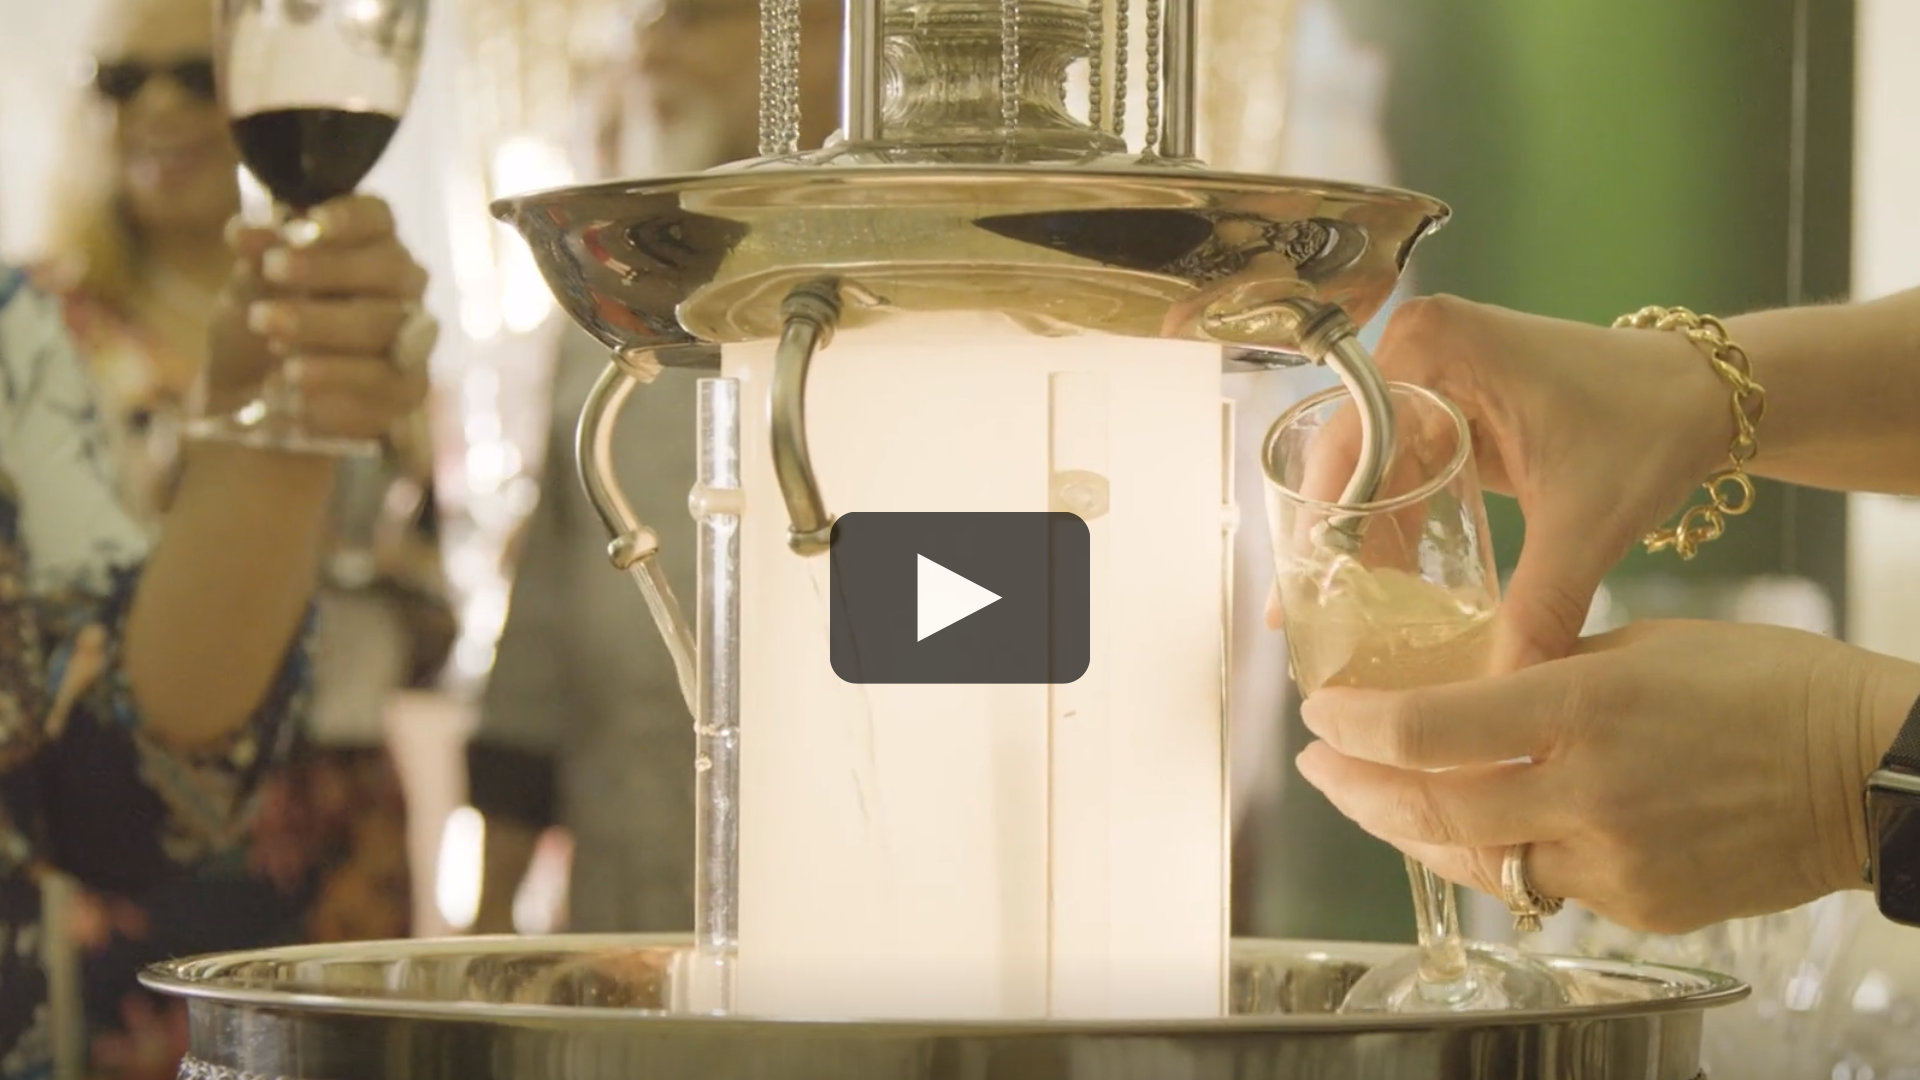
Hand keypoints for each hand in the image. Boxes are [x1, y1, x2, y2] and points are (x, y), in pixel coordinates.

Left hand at [207, 195, 431, 440]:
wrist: (255, 398)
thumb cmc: (263, 326)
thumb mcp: (247, 288)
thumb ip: (254, 260)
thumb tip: (243, 232)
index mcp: (368, 247)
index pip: (377, 217)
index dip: (351, 216)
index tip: (311, 220)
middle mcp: (401, 289)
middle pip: (388, 268)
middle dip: (328, 269)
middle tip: (271, 271)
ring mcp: (410, 341)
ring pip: (382, 328)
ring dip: (323, 329)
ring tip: (273, 342)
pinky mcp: (406, 391)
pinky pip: (379, 386)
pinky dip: (330, 390)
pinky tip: (289, 394)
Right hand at [1270, 296, 1735, 669]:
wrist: (1705, 394)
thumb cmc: (1652, 426)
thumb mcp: (1588, 520)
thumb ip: (1540, 606)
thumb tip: (1505, 695)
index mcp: (1434, 347)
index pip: (1347, 445)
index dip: (1317, 528)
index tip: (1295, 602)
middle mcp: (1416, 347)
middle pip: (1343, 460)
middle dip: (1329, 546)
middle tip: (1304, 626)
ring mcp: (1428, 372)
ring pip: (1365, 471)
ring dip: (1359, 543)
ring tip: (1342, 621)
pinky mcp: (1447, 401)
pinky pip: (1398, 469)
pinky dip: (1395, 527)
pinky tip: (1390, 588)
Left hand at [1293, 619, 1919, 932]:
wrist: (1868, 768)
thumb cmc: (1764, 683)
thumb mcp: (1644, 643)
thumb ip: (1547, 671)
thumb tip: (1469, 687)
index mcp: (1584, 706)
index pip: (1427, 729)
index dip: (1354, 726)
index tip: (1319, 711)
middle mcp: (1587, 792)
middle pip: (1429, 808)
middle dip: (1354, 789)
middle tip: (1316, 767)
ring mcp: (1614, 860)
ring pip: (1475, 860)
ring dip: (1410, 831)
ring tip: (1373, 800)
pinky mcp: (1640, 906)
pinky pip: (1542, 887)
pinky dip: (1499, 855)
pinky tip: (1474, 828)